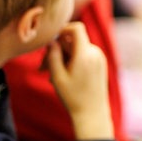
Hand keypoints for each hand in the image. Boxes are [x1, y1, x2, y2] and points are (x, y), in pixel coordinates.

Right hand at [46, 22, 113, 140]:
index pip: (77, 28)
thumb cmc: (73, 97)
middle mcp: (95, 53)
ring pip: (76, 49)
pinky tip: (61, 76)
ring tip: (50, 75)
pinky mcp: (100, 63)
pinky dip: (71, 61)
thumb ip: (53, 56)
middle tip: (41, 67)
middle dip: (56, 50)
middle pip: (73, 41)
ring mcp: (99, 58)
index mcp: (86, 54)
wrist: (92, 113)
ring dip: (62, 57)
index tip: (50, 37)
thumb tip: (51, 40)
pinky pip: (83, 55)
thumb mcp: (57, 77)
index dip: (63, 28)